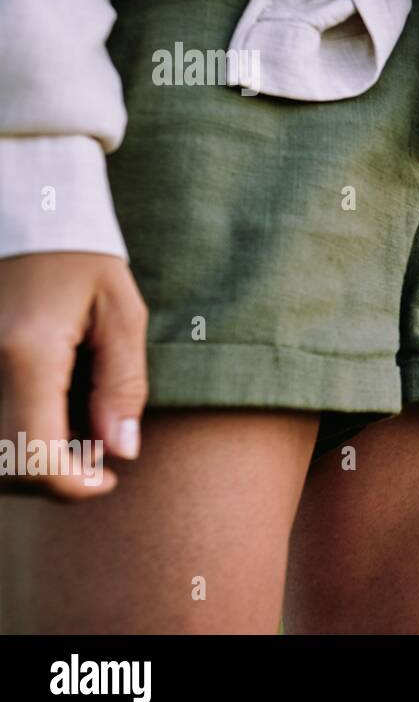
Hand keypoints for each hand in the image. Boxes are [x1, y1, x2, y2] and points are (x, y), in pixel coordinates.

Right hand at [0, 253, 147, 498]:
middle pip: (2, 467)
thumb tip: (120, 451)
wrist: (23, 214)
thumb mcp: (120, 312)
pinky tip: (44, 417)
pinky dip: (9, 437)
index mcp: (24, 354)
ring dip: (27, 461)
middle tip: (96, 454)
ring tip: (73, 433)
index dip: (71, 487)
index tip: (107, 479)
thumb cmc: (80, 257)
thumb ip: (123, 385)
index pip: (32, 458)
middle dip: (51, 478)